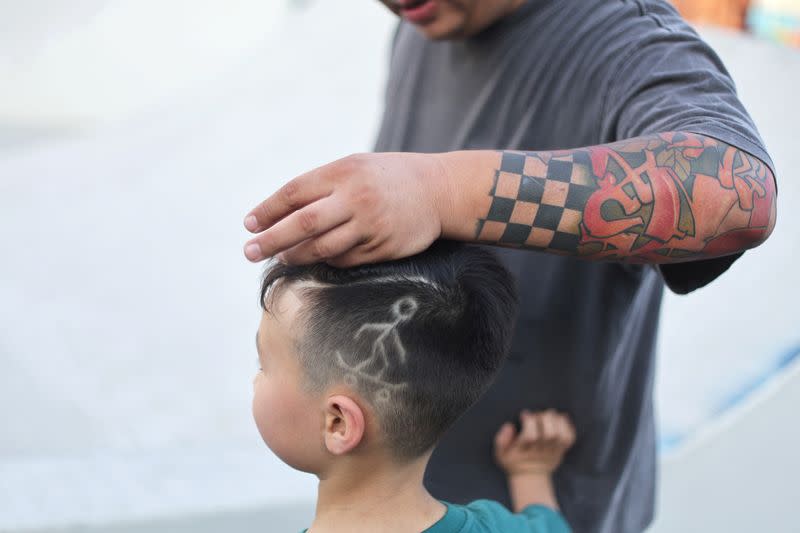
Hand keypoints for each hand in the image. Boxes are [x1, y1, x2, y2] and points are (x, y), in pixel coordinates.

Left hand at [242, 152, 449, 266]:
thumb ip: (321, 186)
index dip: (268, 210)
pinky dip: (325, 261)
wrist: (438, 190)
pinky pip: (344, 260)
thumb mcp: (354, 167)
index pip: (294, 193)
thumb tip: (277, 214)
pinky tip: (314, 259)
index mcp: (343, 172)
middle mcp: (355, 198)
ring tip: (279, 258)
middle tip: (249, 252)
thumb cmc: (387, 177)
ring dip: (294, 256)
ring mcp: (370, 225)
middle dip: (271, 240)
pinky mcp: (382, 248)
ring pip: (321, 248)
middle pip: (302, 224)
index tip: (249, 224)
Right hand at [494, 409, 575, 476]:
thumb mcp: (501, 453)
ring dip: (557, 421)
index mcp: (524, 451)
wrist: (530, 478)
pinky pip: (569, 438)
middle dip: (545, 419)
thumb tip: (509, 426)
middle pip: (549, 434)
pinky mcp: (561, 451)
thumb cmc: (514, 460)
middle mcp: (540, 452)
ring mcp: (552, 452)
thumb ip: (501, 440)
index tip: (524, 414)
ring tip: (549, 415)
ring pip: (561, 436)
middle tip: (538, 414)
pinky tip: (560, 419)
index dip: (529, 421)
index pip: (531, 436)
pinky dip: (567, 426)